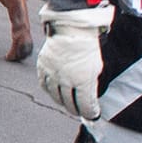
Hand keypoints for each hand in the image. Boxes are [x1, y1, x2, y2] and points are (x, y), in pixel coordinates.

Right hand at [35, 2, 112, 119]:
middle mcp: (67, 80)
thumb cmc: (89, 45)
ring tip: (68, 104)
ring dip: (63, 102)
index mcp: (83, 81)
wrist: (73, 27)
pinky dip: (50, 91)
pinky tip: (55, 92)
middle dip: (76, 110)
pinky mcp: (44, 67)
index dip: (90, 113)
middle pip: (70, 104)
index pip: (85, 106)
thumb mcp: (97, 66)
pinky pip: (45, 85)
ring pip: (56, 96)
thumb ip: (93, 84)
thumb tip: (91, 96)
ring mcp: (54, 74)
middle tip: (80, 111)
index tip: (93, 115)